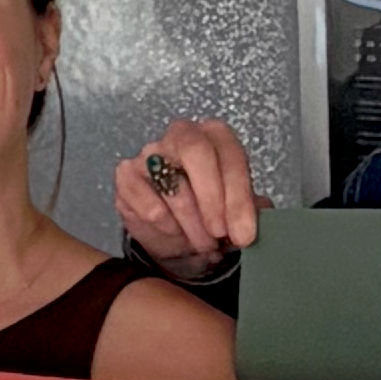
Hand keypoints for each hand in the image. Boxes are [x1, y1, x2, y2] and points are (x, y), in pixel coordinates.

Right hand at [123, 117, 261, 275]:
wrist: (176, 232)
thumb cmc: (212, 212)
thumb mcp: (238, 210)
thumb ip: (250, 211)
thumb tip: (254, 222)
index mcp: (215, 135)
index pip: (229, 153)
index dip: (238, 197)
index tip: (244, 235)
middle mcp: (181, 135)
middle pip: (196, 151)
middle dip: (212, 200)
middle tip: (220, 234)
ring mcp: (149, 153)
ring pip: (173, 187)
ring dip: (192, 225)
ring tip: (204, 244)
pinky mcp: (126, 177)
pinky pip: (149, 205)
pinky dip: (167, 227)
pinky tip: (176, 233)